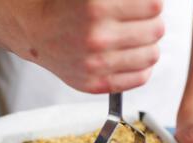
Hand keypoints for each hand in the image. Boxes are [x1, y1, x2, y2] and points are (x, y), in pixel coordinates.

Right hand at [7, 0, 164, 92]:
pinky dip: (143, 67)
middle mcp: (97, 37)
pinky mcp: (96, 84)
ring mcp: (96, 64)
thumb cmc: (64, 7)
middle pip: (156, 30)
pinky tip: (134, 57)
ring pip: (152, 55)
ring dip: (150, 45)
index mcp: (96, 6)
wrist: (36, 32)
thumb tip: (155, 4)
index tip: (148, 5)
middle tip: (143, 22)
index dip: (153, 3)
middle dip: (153, 22)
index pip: (153, 5)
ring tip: (139, 40)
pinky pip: (140, 78)